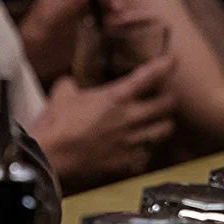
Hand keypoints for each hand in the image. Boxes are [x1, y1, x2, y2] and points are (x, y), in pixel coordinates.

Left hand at [17, 0, 121, 82]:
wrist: (34, 56)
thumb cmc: (37, 32)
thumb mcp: (54, 16)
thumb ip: (70, 3)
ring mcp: (77, 12)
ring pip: (98, 3)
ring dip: (110, 5)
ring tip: (118, 10)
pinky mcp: (84, 27)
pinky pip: (101, 19)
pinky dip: (112, 19)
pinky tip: (123, 20)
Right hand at [27, 53, 176, 192]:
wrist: (52, 158)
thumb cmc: (55, 125)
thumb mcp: (61, 95)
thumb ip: (71, 86)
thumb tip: (71, 83)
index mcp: (115, 98)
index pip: (148, 76)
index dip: (164, 66)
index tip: (171, 60)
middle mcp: (129, 118)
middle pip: (167, 105)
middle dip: (169, 98)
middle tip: (165, 96)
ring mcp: (131, 142)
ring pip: (164, 131)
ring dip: (163, 123)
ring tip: (158, 122)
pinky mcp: (127, 163)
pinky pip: (147, 155)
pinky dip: (146, 150)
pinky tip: (140, 148)